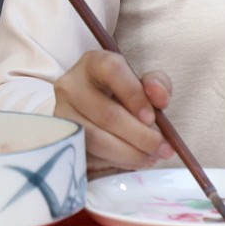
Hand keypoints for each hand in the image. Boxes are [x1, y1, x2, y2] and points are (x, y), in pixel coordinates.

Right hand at [52, 49, 174, 172]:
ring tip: (151, 157)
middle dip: (139, 136)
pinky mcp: (62, 140)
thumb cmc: (122, 94)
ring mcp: (62, 115)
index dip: (134, 95)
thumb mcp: (143, 83)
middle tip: (162, 148)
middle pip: (106, 113)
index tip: (152, 118)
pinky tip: (133, 160)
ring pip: (97, 139)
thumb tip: (159, 98)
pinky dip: (115, 162)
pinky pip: (89, 155)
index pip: (112, 70)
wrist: (95, 110)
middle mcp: (71, 86)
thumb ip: (157, 85)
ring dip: (129, 153)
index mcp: (93, 63)